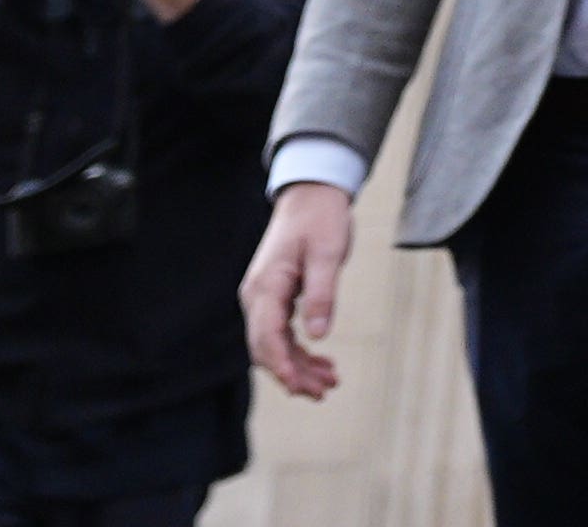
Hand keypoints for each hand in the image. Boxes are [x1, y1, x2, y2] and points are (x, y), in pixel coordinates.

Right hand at [241, 182, 352, 398]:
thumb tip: (318, 335)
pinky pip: (282, 334)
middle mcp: (257, 297)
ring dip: (299, 366)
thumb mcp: (327, 253)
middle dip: (293, 374)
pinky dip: (300, 351)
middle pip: (267, 348)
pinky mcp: (276, 299)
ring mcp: (264, 299)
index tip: (299, 388)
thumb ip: (322, 294)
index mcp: (265, 286)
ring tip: (330, 383)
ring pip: (275, 345)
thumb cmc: (320, 218)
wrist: (312, 194)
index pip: (266, 337)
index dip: (282, 366)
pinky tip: (322, 362)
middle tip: (324, 392)